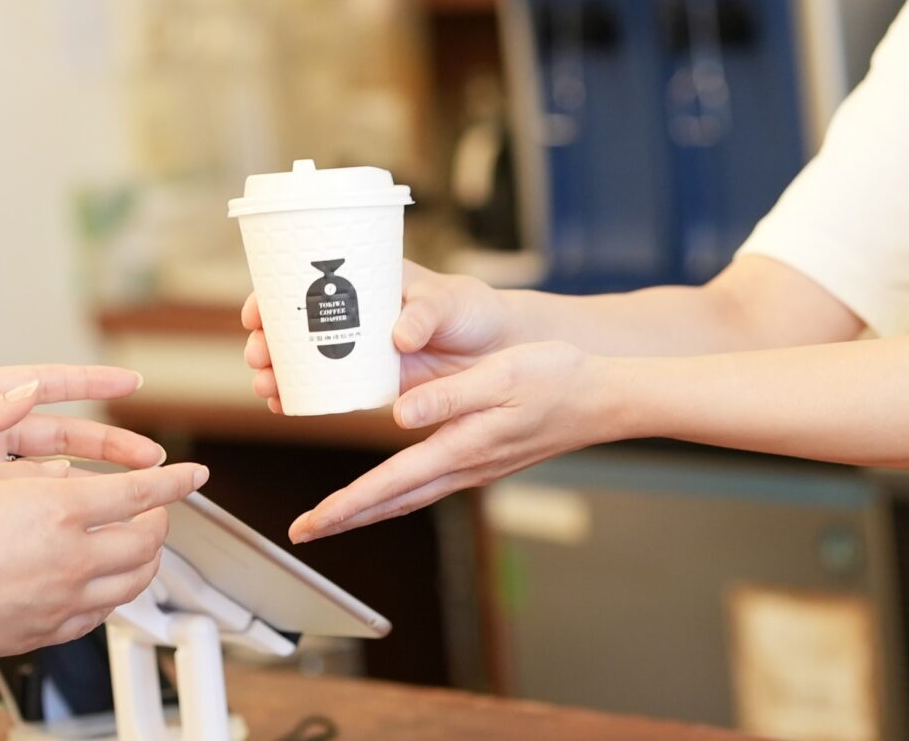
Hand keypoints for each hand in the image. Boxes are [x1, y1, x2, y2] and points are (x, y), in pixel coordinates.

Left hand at [0, 364, 162, 548]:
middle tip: (148, 455)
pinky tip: (74, 511)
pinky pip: (24, 504)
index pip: (46, 383)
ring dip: (89, 476)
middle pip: (63, 431)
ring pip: (52, 471)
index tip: (132, 380)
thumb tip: (29, 391)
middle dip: (109, 441)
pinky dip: (53, 506)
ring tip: (128, 487)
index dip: (92, 380)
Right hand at [0, 458, 206, 658]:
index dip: (176, 482)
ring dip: (146, 561)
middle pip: (149, 542)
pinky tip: (103, 584)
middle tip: (155, 513)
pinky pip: (103, 614)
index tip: (195, 475)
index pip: (144, 493)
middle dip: (162, 523)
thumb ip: (36, 474)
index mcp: (65, 510)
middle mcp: (75, 556)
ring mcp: (66, 597)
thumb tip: (68, 475)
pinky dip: (114, 594)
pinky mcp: (51, 629)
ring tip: (138, 548)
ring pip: (135, 582)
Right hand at [242, 262, 514, 412]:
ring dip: (275, 371)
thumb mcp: (449, 301)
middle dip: (265, 340)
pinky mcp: (370, 381)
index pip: (306, 278)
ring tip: (268, 387)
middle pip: (292, 323)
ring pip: (301, 358)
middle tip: (259, 357)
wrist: (497, 349)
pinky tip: (283, 406)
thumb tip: (399, 337)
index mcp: (366, 280)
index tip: (256, 312)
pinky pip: (324, 387)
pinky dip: (299, 396)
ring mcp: (359, 349)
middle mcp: (354, 313)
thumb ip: (426, 314)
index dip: (272, 293)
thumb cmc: (472, 309)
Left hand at [290, 341, 597, 541]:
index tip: (309, 524)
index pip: (389, 485)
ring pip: (410, 497)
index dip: (344, 506)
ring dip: (368, 509)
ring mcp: (477, 468)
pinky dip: (398, 490)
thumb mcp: (500, 375)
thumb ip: (448, 396)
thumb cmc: (557, 378)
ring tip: (334, 516)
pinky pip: (430, 482)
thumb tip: (398, 417)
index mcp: (461, 447)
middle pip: (392, 503)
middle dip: (345, 519)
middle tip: (303, 532)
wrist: (605, 398)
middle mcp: (464, 467)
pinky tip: (392, 484)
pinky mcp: (486, 459)